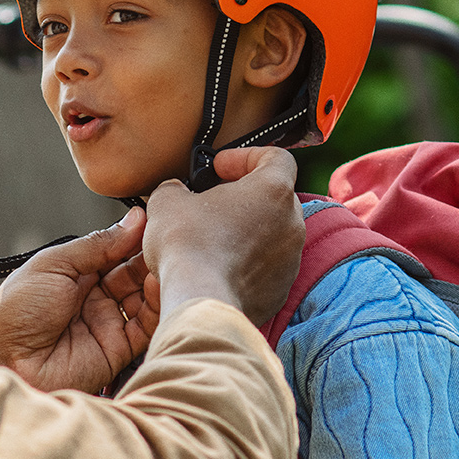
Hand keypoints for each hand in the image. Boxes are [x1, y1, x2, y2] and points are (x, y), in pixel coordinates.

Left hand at [0, 208, 157, 392]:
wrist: (4, 359)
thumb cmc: (16, 308)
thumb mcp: (55, 264)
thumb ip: (98, 244)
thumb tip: (136, 218)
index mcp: (78, 274)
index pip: (117, 251)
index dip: (136, 237)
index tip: (158, 219)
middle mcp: (96, 297)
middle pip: (134, 273)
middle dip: (149, 257)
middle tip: (168, 239)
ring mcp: (108, 322)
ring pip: (144, 298)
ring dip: (156, 279)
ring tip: (167, 260)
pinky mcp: (118, 349)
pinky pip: (145, 327)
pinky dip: (156, 307)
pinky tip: (159, 285)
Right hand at [143, 146, 303, 323]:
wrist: (201, 301)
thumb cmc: (189, 246)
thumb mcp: (167, 201)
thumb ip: (175, 188)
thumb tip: (174, 192)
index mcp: (273, 190)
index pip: (277, 158)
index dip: (246, 157)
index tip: (221, 167)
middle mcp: (291, 223)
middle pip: (275, 198)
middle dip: (244, 197)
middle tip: (213, 202)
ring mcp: (291, 259)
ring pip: (272, 234)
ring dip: (246, 231)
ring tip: (213, 238)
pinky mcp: (281, 289)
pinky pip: (267, 267)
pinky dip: (248, 262)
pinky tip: (219, 267)